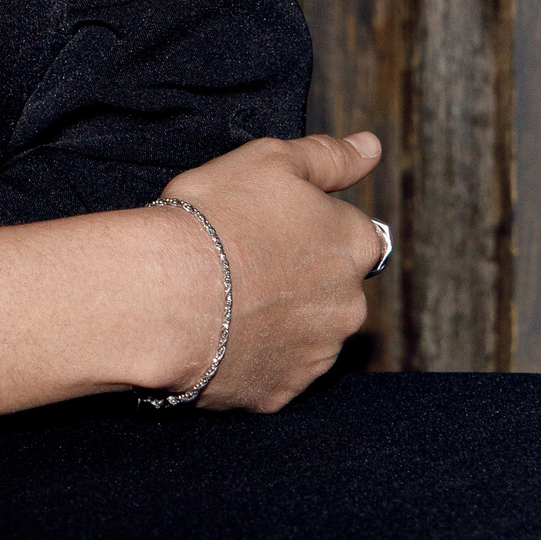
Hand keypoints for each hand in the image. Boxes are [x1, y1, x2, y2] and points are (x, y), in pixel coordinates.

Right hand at [156, 131, 384, 412]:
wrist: (170, 294)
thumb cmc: (219, 216)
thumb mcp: (271, 160)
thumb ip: (329, 156)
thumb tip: (371, 146)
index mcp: (353, 244)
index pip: (353, 233)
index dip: (312, 226)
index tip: (272, 224)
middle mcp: (349, 306)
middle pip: (331, 287)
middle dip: (299, 277)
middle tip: (242, 258)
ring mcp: (315, 356)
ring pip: (303, 332)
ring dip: (277, 318)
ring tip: (223, 297)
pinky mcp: (278, 393)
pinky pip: (269, 370)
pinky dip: (250, 354)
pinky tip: (216, 332)